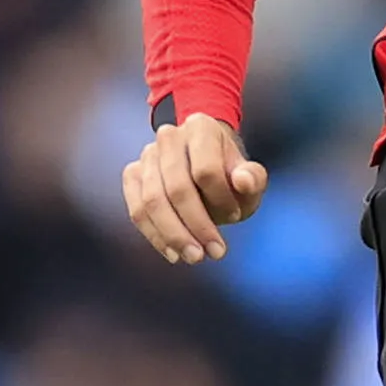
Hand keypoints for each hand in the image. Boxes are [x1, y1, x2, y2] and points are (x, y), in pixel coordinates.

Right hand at [125, 115, 267, 264]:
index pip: (206, 169)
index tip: (236, 217)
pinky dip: (154, 235)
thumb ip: (253, 178)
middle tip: (214, 253)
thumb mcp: (249, 177)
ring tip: (194, 258)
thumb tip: (243, 181)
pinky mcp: (132, 175)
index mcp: (201, 128)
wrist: (206, 168)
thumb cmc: (230, 175)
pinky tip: (173, 254)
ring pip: (153, 201)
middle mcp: (169, 137)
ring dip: (173, 235)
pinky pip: (137, 210)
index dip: (221, 199)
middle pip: (177, 188)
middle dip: (196, 225)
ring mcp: (146, 155)